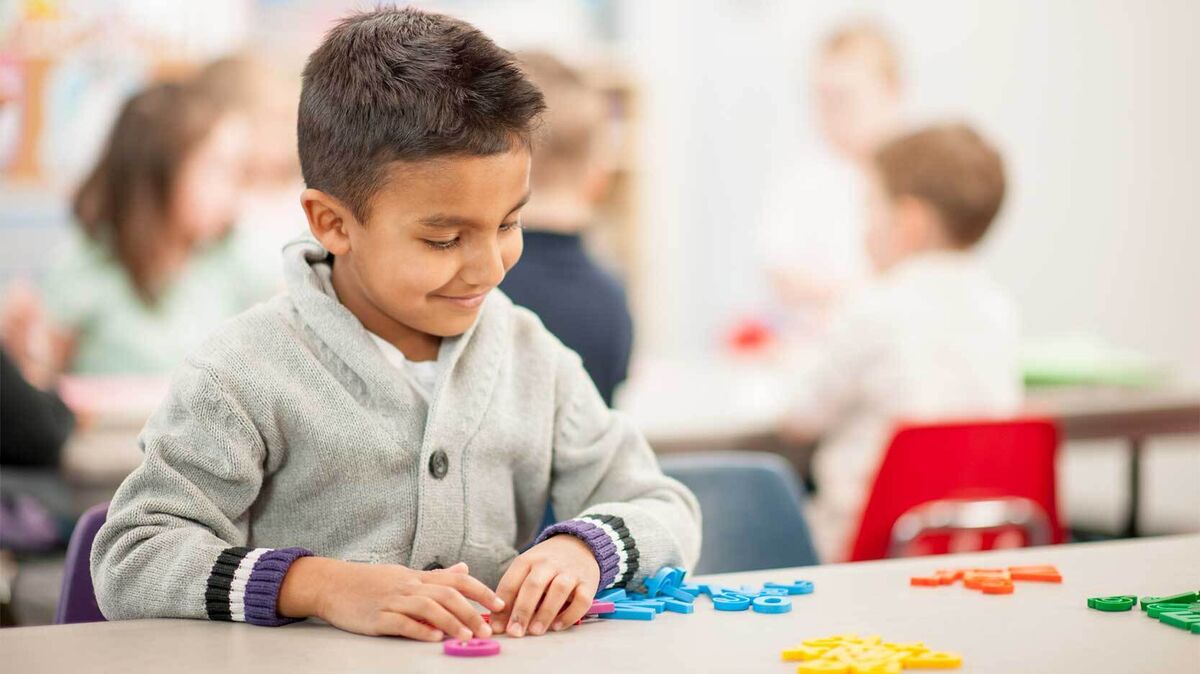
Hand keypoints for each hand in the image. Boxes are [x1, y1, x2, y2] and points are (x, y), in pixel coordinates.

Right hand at [278, 558, 503, 640]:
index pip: (456, 579)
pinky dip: (419, 630)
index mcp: (417, 577)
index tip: (500, 604)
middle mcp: (408, 586)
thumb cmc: (369, 581)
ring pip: (428, 608)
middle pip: (447, 595)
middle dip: (471, 612)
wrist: (331, 584)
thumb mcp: (404, 573)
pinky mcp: (377, 618)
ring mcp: (392, 601)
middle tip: (488, 629)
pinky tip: (434, 637)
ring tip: (468, 636)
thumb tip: (465, 567)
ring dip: (451, 622)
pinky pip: (402, 623)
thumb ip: (436, 575)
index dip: (480, 590)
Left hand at [491, 534, 600, 636]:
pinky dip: (570, 615)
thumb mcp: (526, 571)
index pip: (511, 582)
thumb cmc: (546, 565)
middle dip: (522, 611)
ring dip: (545, 612)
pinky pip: (581, 600)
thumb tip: (498, 624)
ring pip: (558, 590)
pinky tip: (557, 626)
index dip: (503, 606)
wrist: (578, 545)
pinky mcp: (588, 583)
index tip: (498, 627)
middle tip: (515, 632)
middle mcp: (548, 563)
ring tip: (535, 631)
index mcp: (528, 560)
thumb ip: (512, 595)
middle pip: (533, 585)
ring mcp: (570, 572)